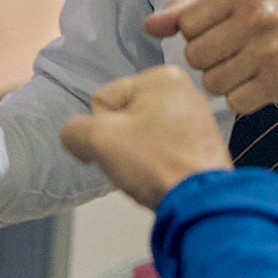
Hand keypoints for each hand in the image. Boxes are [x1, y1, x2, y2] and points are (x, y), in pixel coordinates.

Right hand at [60, 66, 232, 208]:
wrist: (200, 201)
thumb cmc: (155, 163)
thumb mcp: (99, 140)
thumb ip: (74, 131)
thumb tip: (75, 137)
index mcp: (162, 76)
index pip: (103, 100)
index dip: (101, 130)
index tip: (120, 149)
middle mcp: (185, 90)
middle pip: (123, 116)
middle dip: (121, 143)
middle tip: (135, 163)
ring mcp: (197, 117)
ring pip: (142, 135)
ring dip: (138, 155)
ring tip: (150, 171)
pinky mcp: (203, 143)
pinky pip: (163, 149)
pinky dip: (157, 163)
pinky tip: (163, 176)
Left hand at [142, 0, 277, 115]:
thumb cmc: (261, 19)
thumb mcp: (225, 2)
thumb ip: (183, 10)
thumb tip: (151, 26)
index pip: (185, 25)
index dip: (195, 34)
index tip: (217, 32)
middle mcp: (257, 16)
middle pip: (195, 56)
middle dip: (207, 60)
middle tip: (231, 52)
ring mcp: (271, 50)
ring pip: (212, 82)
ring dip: (222, 81)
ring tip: (243, 68)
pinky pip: (235, 102)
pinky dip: (241, 97)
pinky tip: (255, 83)